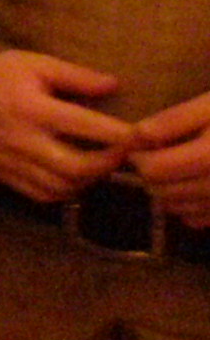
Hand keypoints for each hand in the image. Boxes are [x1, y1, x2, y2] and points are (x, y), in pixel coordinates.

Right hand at [0, 49, 134, 202]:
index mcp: (33, 109)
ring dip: (89, 181)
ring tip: (100, 166)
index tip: (137, 136)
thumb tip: (114, 85)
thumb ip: (76, 76)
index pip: (87, 128)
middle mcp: (22, 140)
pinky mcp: (2, 174)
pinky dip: (65, 191)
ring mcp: (11, 161)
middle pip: (77, 168)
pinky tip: (74, 177)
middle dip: (108, 165)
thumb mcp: (36, 64)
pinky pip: (41, 195)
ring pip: (61, 187)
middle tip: (122, 155)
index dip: (119, 135)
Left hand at [128, 89, 209, 227]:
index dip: (140, 158)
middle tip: (150, 157)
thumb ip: (177, 119)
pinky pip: (201, 220)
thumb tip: (137, 135)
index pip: (158, 169)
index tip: (137, 146)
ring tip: (171, 170)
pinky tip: (194, 187)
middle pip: (166, 192)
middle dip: (151, 176)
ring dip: (167, 192)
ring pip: (180, 209)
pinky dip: (189, 207)